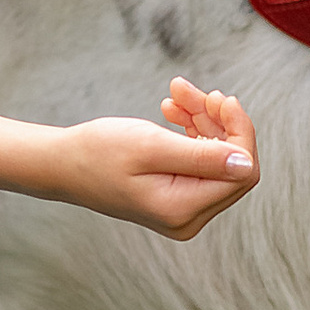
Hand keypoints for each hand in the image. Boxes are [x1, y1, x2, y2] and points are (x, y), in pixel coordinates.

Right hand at [49, 78, 258, 237]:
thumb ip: (202, 157)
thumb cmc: (98, 153)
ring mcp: (183, 210)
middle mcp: (188, 217)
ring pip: (217, 158)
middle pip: (232, 164)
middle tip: (191, 91)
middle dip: (219, 122)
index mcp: (183, 209)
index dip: (240, 131)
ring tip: (176, 94)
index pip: (242, 171)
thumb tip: (246, 162)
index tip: (221, 98)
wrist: (63, 164)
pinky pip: (200, 161)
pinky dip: (192, 132)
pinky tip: (173, 111)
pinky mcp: (176, 197)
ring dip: (203, 121)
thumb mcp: (151, 147)